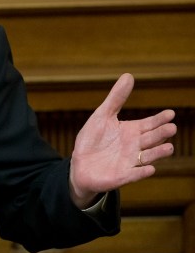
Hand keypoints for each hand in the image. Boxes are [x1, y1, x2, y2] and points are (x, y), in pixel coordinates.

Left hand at [69, 74, 175, 207]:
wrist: (80, 164)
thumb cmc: (93, 139)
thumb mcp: (102, 116)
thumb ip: (116, 98)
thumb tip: (129, 75)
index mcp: (132, 131)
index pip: (149, 124)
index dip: (160, 119)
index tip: (170, 113)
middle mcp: (134, 147)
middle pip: (151, 139)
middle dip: (161, 134)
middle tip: (171, 127)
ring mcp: (130, 162)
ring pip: (147, 157)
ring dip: (158, 153)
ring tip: (169, 147)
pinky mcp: (121, 176)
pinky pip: (133, 175)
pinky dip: (142, 172)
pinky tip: (150, 168)